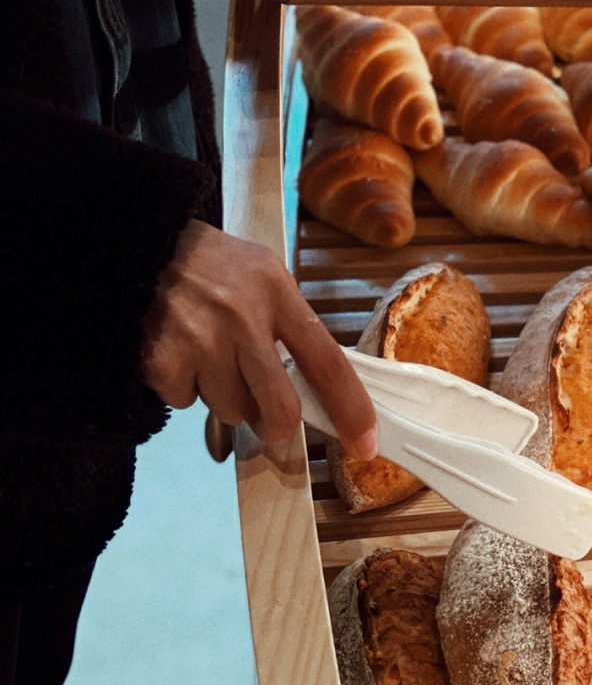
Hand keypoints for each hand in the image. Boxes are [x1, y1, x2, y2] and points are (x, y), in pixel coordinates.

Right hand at [142, 219, 376, 457]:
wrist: (135, 244)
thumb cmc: (205, 263)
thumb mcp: (259, 272)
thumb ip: (286, 322)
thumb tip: (315, 385)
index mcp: (276, 291)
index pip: (327, 360)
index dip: (349, 407)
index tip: (364, 441)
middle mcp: (243, 317)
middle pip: (280, 407)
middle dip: (276, 424)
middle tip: (267, 417)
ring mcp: (202, 341)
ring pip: (232, 409)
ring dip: (221, 393)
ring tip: (205, 350)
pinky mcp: (164, 360)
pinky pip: (186, 402)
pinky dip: (182, 385)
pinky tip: (176, 349)